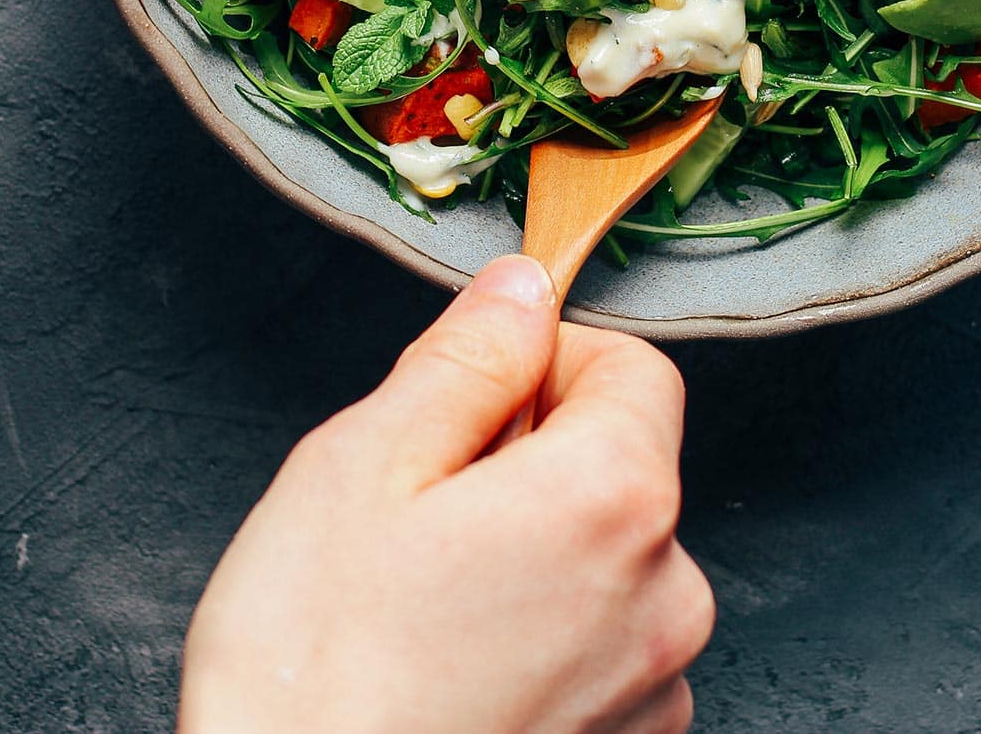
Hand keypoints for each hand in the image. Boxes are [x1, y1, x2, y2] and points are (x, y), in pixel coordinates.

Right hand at [179, 255, 713, 733]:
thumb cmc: (313, 680)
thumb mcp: (363, 463)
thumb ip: (465, 356)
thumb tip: (522, 290)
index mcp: (615, 498)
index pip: (633, 365)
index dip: (543, 364)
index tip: (468, 404)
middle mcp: (667, 594)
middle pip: (620, 463)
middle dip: (529, 463)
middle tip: (420, 517)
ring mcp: (655, 689)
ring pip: (607, 559)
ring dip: (535, 556)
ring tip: (427, 609)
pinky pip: (601, 648)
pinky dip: (543, 640)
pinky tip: (453, 672)